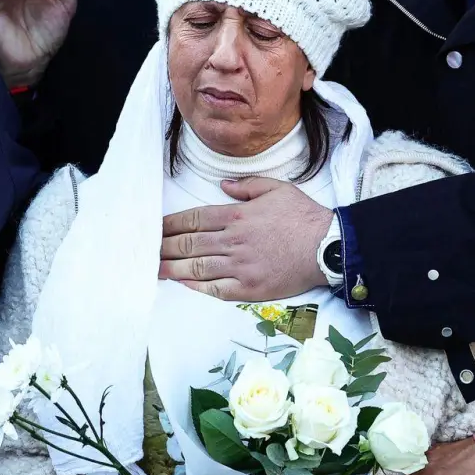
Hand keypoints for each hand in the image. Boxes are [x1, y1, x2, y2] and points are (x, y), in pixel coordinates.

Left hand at [160, 178, 330, 300]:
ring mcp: (240, 266)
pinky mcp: (249, 288)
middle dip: (163, 247)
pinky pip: (215, 289)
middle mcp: (233, 241)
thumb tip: (223, 186)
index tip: (156, 228)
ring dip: (171, 268)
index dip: (171, 225)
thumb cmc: (304, 217)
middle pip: (188, 244)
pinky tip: (183, 282)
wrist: (328, 247)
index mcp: (237, 216)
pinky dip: (196, 286)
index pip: (194, 219)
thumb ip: (246, 186)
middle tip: (146, 250)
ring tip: (154, 269)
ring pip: (196, 268)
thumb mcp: (276, 189)